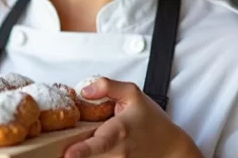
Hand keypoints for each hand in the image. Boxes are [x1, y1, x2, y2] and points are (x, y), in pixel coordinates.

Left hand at [64, 77, 203, 157]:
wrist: (170, 147)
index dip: (81, 151)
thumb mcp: (133, 93)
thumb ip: (107, 86)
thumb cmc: (153, 121)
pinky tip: (93, 144)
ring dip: (84, 149)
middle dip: (74, 143)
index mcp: (119, 130)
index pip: (98, 143)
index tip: (68, 154)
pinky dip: (92, 153)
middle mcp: (117, 151)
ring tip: (91, 136)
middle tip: (67, 136)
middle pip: (87, 152)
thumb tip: (85, 91)